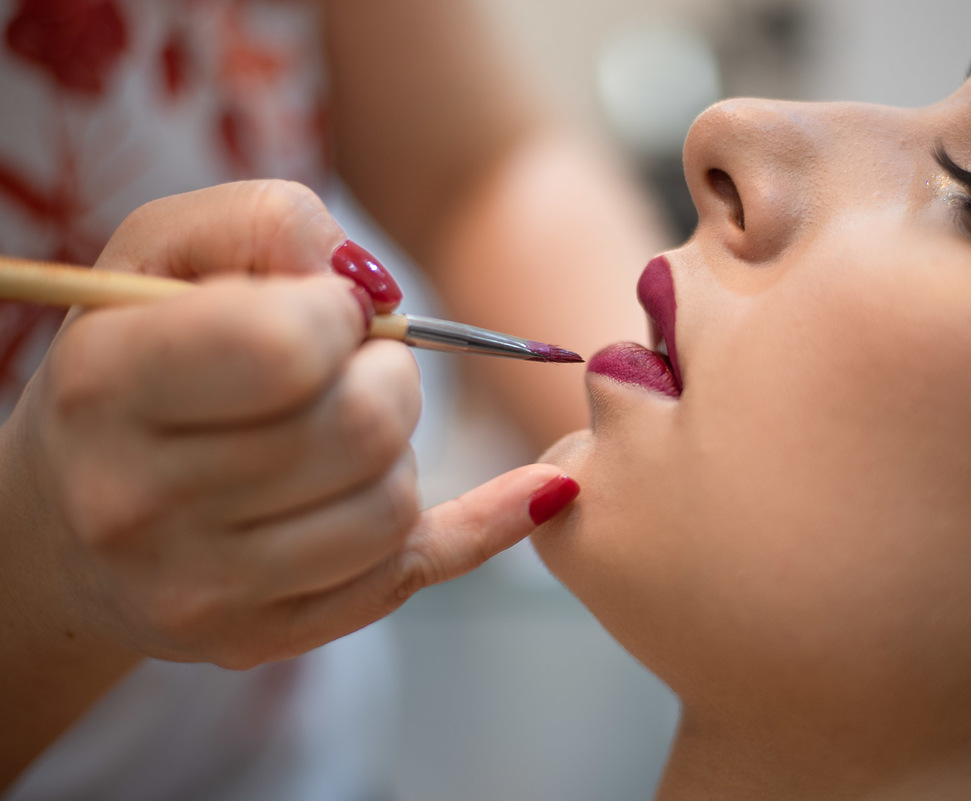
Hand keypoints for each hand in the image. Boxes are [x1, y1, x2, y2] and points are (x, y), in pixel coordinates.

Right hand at [0, 181, 578, 670]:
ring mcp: (198, 589)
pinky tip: (537, 491)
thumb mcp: (161, 254)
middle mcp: (138, 504)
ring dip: (398, 450)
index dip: (339, 314)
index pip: (287, 347)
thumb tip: (370, 283)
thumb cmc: (131, 362)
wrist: (68, 520)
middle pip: (362, 430)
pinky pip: (411, 574)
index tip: (327, 311)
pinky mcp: (256, 638)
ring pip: (392, 507)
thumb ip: (265, 223)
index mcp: (108, 385)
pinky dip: (484, 523)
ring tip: (346, 429)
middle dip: (390, 378)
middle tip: (356, 367)